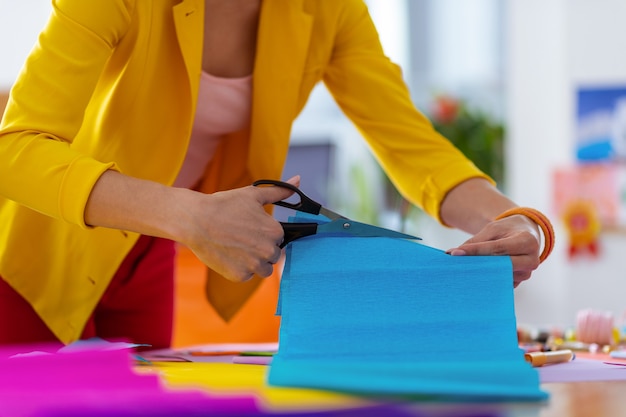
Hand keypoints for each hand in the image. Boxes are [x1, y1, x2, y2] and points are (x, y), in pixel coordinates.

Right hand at [182, 176, 300, 281]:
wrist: (195, 220)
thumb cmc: (224, 205)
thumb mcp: (254, 194)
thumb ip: (279, 191)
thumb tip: (298, 179)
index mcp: (275, 232)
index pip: (279, 239)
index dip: (265, 234)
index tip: (251, 229)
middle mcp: (269, 251)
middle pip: (272, 256)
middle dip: (261, 249)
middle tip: (243, 238)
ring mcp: (254, 265)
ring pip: (262, 269)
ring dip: (254, 262)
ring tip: (237, 248)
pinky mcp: (240, 276)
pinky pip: (246, 276)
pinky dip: (239, 269)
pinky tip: (228, 255)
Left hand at [446, 214, 540, 287]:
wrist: (525, 234)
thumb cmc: (507, 229)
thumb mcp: (493, 229)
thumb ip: (475, 242)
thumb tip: (452, 254)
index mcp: (527, 241)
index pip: (497, 248)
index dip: (475, 251)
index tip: (456, 253)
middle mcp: (531, 260)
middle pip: (500, 265)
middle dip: (478, 264)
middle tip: (456, 264)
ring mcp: (526, 274)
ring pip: (498, 276)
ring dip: (480, 273)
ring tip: (463, 269)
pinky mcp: (518, 282)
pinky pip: (499, 282)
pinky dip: (486, 279)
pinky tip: (473, 275)